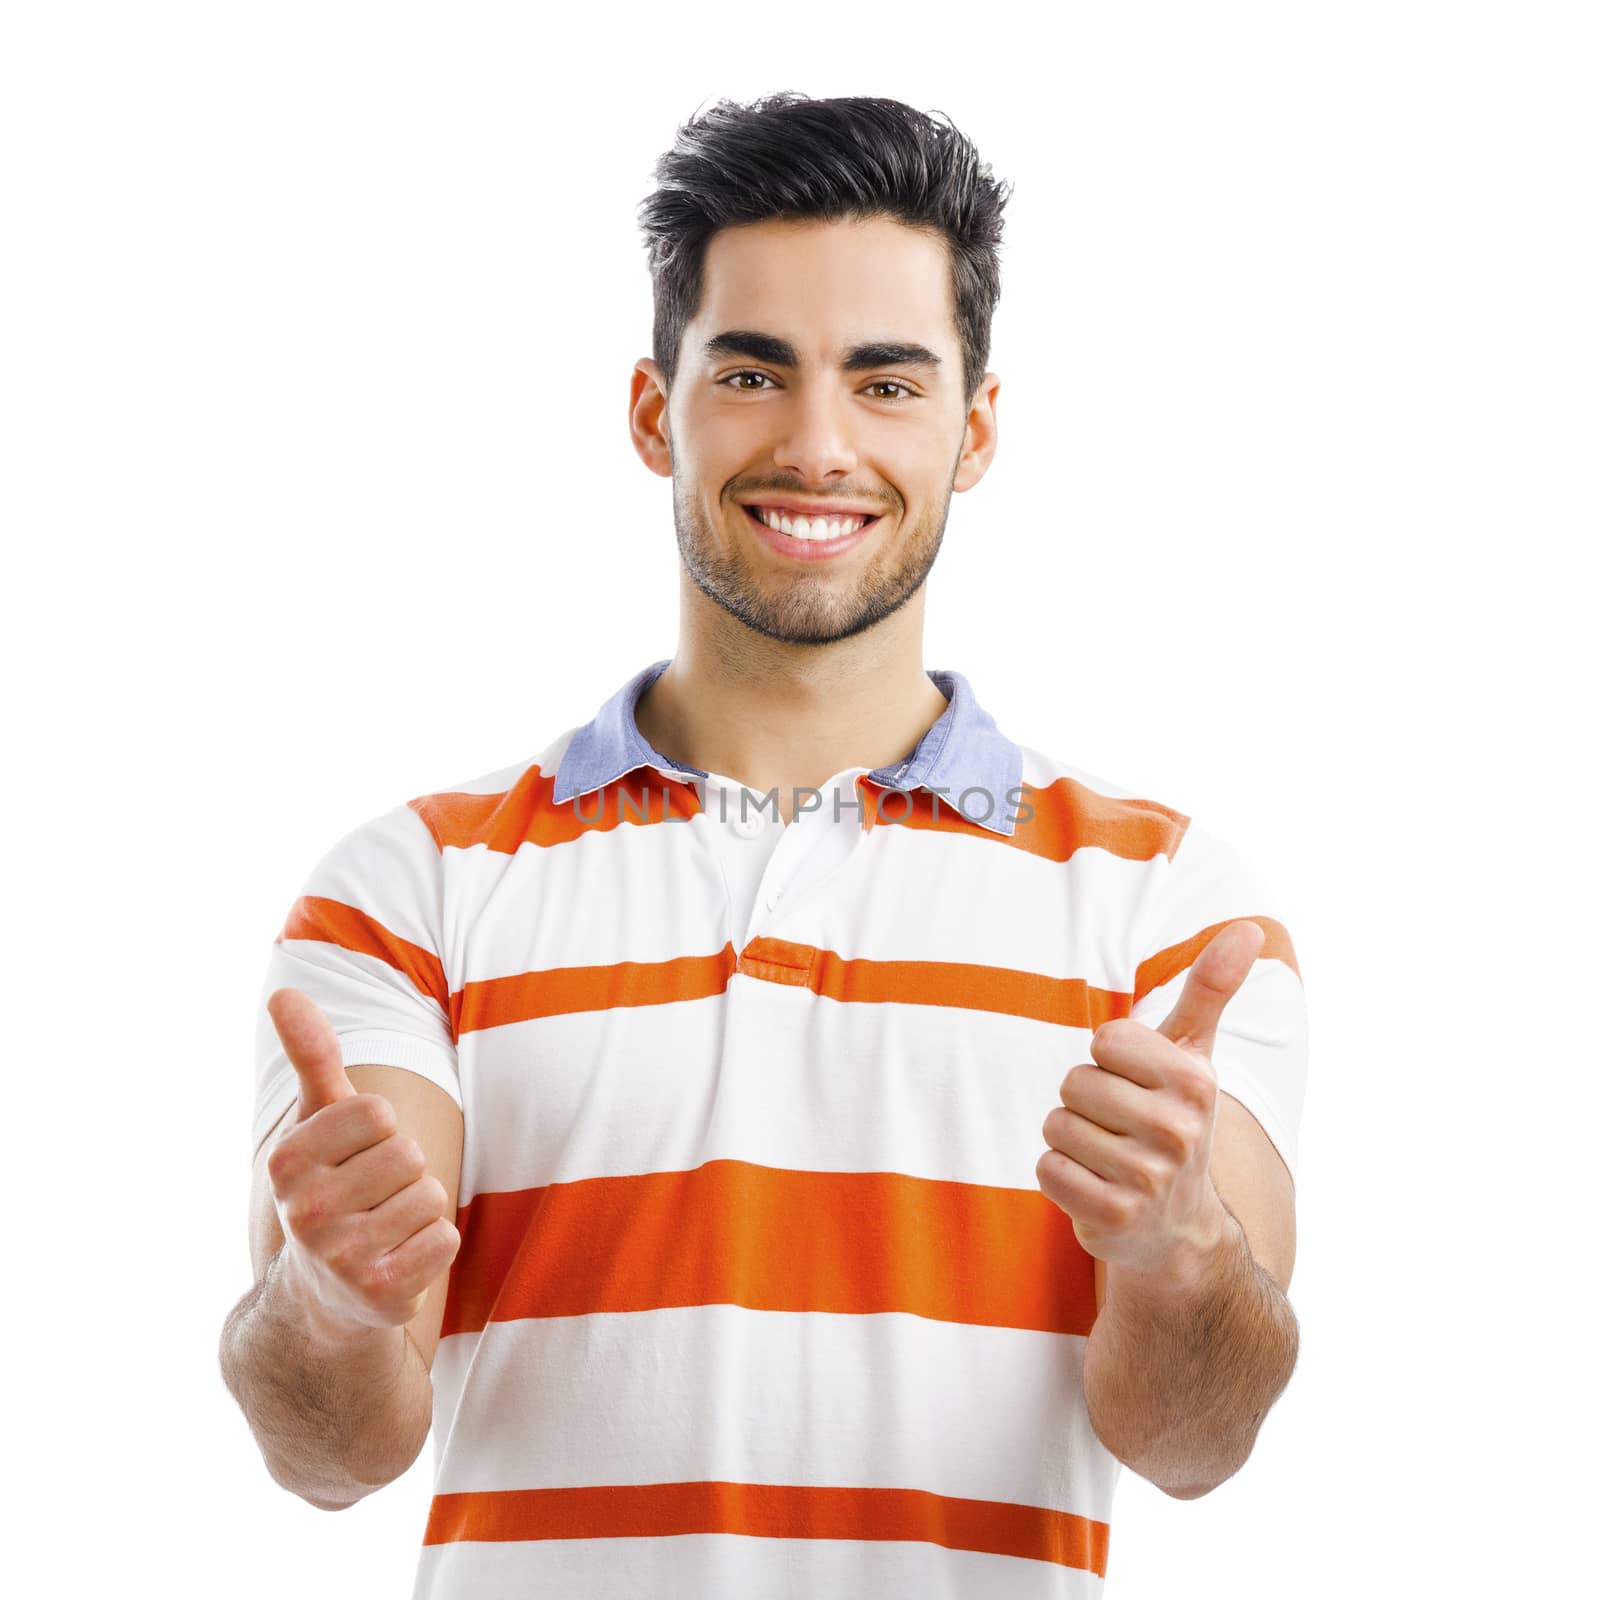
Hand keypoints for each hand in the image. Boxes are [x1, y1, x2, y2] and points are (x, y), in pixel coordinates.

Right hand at [263, 987, 459, 1336]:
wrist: (323, 1297)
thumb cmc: (333, 1186)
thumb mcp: (318, 1122)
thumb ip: (311, 1056)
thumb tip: (283, 991)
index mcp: (287, 1161)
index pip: (377, 1112)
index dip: (379, 1133)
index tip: (353, 1159)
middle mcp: (304, 1211)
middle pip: (409, 1155)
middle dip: (403, 1174)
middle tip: (371, 1202)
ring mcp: (338, 1257)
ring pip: (431, 1196)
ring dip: (419, 1212)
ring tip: (383, 1231)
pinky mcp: (378, 1294)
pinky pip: (446, 1240)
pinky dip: (434, 1248)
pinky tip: (398, 1262)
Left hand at [1036, 919, 1263, 1280]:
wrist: (1178, 1226)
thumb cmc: (1174, 1119)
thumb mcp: (1194, 1055)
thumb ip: (1211, 990)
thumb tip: (1250, 927)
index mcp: (1195, 1081)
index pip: (1105, 1040)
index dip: (1109, 1061)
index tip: (1137, 1086)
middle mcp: (1178, 1130)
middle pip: (1075, 1083)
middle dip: (1086, 1103)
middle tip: (1120, 1127)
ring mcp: (1147, 1178)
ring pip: (1056, 1125)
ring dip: (1071, 1141)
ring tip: (1108, 1157)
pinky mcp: (1112, 1215)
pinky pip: (1046, 1169)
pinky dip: (1060, 1176)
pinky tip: (1094, 1186)